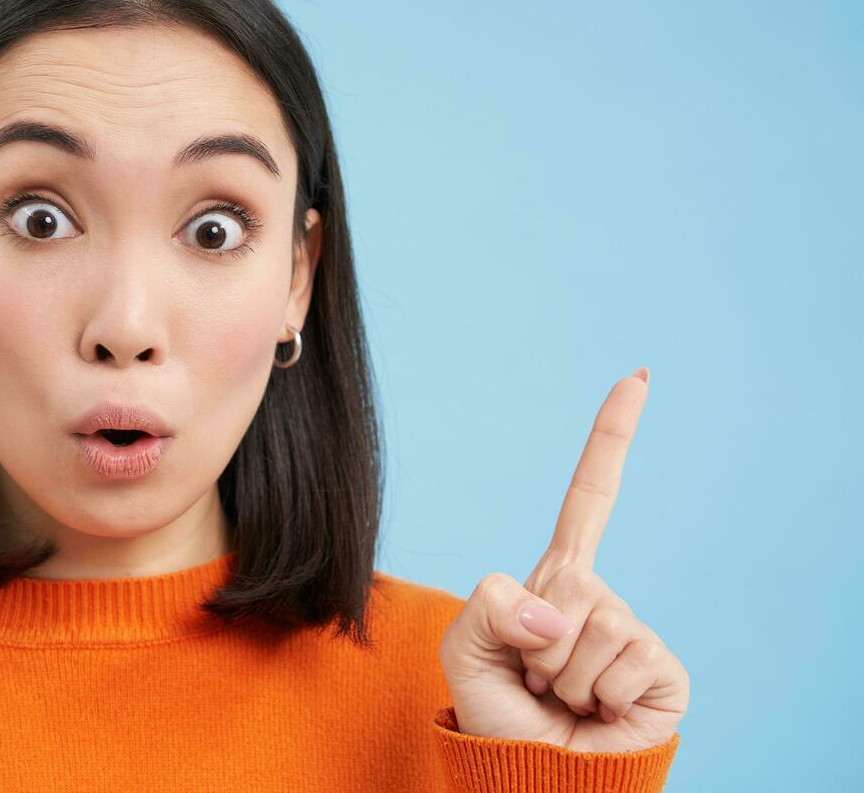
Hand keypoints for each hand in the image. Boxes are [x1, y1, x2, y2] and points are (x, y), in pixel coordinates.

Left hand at [437, 368, 688, 751]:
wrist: (532, 776)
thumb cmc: (499, 713)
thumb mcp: (465, 649)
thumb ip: (488, 605)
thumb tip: (559, 609)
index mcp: (553, 582)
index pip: (588, 499)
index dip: (611, 438)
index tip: (639, 377)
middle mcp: (598, 598)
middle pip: (567, 576)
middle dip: (532, 637)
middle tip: (533, 677)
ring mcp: (634, 631)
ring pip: (591, 622)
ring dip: (560, 672)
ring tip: (561, 699)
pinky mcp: (664, 669)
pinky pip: (623, 656)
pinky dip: (596, 692)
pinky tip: (597, 713)